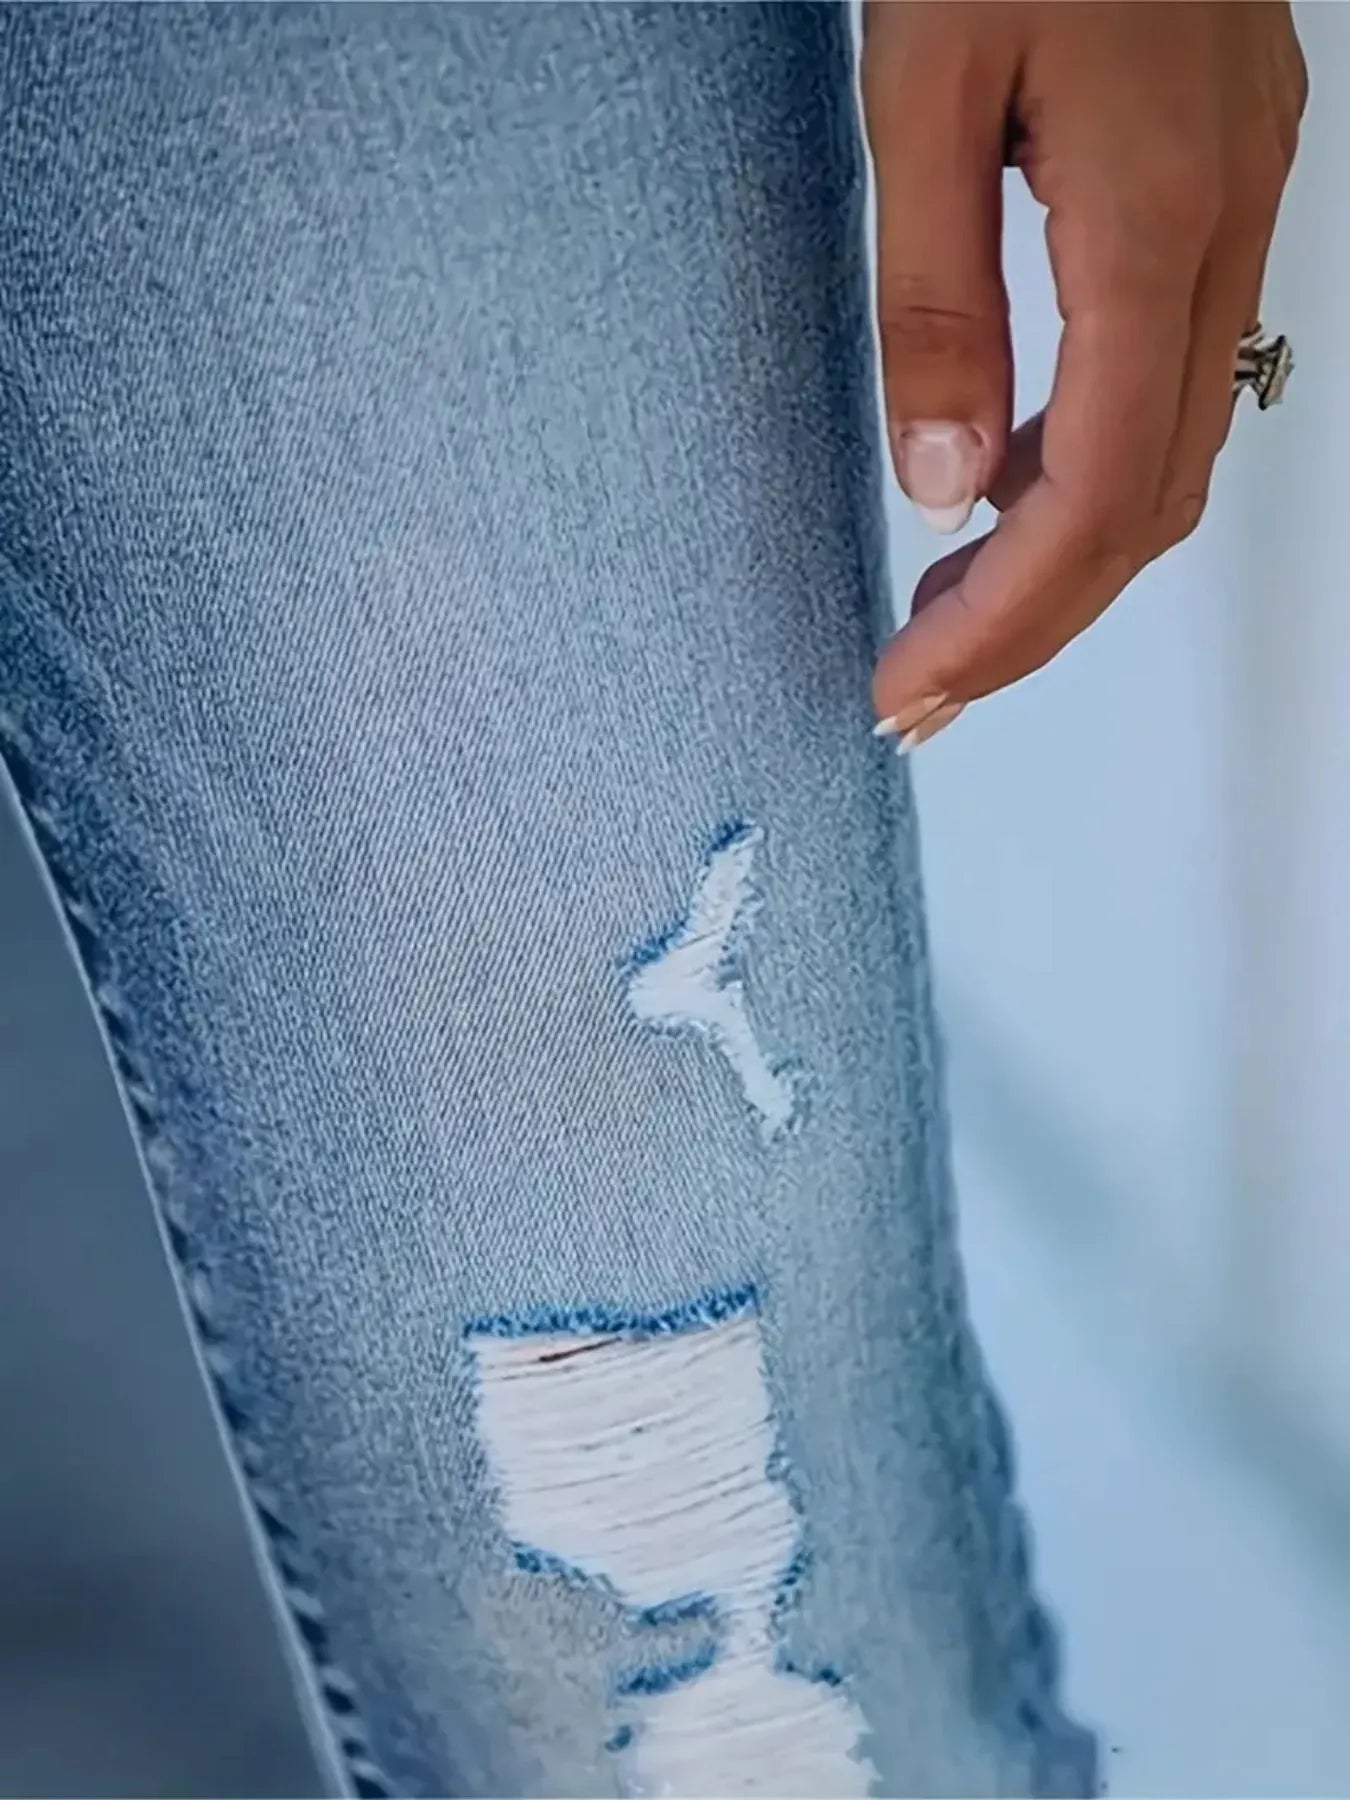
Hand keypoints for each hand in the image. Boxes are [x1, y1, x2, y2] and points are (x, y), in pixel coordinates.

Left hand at [864, 0, 1306, 745]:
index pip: (1094, 497)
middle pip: (1149, 505)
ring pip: (1173, 450)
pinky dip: (1088, 462)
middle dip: (1036, 621)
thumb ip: (933, 299)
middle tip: (924, 690)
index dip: (1009, 620)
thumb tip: (942, 483)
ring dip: (1064, 555)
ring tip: (948, 614)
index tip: (913, 690)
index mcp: (1153, 220)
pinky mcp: (1222, 183)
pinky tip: (1004, 483)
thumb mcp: (920, 88)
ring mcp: (1242, 206)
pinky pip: (1171, 374)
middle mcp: (1226, 230)